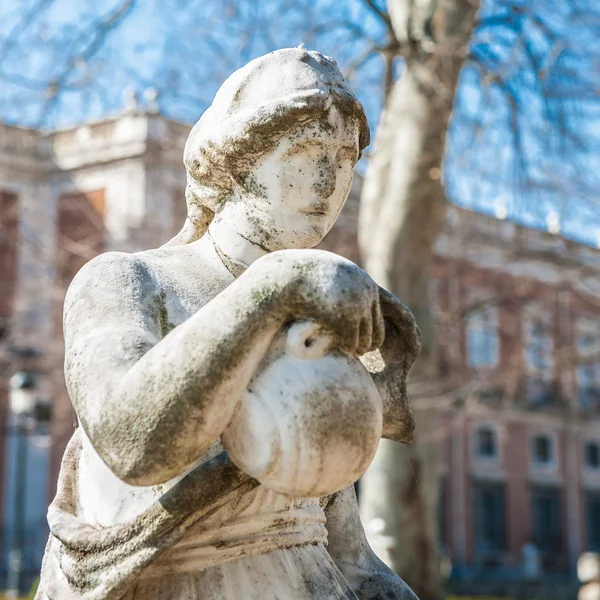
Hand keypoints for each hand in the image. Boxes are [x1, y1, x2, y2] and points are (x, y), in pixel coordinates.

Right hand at [252, 249, 383, 354]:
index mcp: (365, 283)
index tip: (354, 341)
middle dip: (364, 343)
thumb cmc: (302, 279)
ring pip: (366, 340)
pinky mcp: (347, 318)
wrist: (286, 275)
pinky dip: (345, 350)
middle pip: (377, 331)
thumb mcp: (326, 280)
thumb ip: (340, 289)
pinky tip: (335, 348)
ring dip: (355, 348)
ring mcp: (359, 305)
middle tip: (351, 351)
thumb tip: (351, 305)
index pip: (380, 315)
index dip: (366, 331)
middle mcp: (367, 292)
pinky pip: (352, 344)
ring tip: (341, 349)